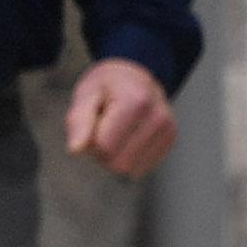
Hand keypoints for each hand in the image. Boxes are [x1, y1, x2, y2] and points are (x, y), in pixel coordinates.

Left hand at [65, 57, 179, 180]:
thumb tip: (75, 150)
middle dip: (104, 152)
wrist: (135, 77)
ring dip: (117, 156)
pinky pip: (141, 168)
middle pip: (119, 164)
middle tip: (104, 128)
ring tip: (117, 131)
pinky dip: (129, 157)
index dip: (91, 141)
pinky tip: (129, 136)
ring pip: (131, 170)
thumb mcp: (86, 95)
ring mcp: (168, 130)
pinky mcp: (171, 140)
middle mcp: (159, 117)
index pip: (105, 147)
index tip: (95, 122)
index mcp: (136, 102)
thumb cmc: (106, 87)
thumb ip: (78, 122)